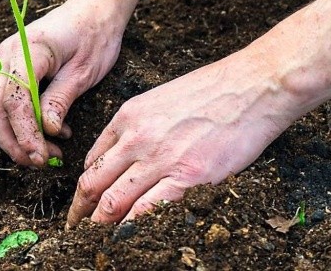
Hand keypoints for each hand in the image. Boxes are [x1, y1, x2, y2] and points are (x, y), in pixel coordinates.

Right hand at [0, 0, 126, 166]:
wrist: (97, 8)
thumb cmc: (96, 35)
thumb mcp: (84, 71)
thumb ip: (61, 99)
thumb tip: (47, 131)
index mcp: (27, 50)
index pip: (15, 101)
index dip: (25, 133)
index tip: (41, 156)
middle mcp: (9, 54)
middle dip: (15, 142)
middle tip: (42, 162)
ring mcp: (7, 60)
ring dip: (17, 137)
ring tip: (48, 153)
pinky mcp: (14, 67)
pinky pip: (8, 102)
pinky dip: (22, 123)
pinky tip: (50, 133)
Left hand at [65, 0, 330, 226]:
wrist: (254, 85)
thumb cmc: (215, 90)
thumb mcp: (162, 98)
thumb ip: (139, 126)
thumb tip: (123, 154)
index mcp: (129, 117)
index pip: (92, 161)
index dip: (83, 189)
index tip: (82, 204)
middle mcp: (137, 138)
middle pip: (94, 183)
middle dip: (80, 213)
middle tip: (75, 231)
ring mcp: (161, 158)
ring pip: (113, 201)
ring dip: (99, 226)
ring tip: (93, 244)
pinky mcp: (188, 177)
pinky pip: (147, 210)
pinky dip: (131, 229)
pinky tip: (125, 241)